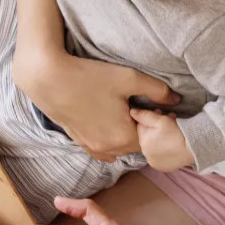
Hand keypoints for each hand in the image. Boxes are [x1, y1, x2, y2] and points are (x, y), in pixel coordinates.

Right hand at [14, 50, 178, 162]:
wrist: (48, 79)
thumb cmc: (90, 77)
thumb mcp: (129, 78)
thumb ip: (157, 90)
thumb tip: (176, 100)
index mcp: (124, 137)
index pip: (152, 137)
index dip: (156, 120)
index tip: (153, 104)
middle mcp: (109, 148)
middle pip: (135, 143)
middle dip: (141, 128)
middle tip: (137, 104)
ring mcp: (91, 147)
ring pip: (118, 146)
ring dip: (124, 133)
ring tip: (121, 110)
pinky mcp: (79, 141)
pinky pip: (101, 147)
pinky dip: (108, 137)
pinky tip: (106, 117)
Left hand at [132, 109, 193, 171]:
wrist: (193, 148)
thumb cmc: (176, 132)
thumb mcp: (160, 120)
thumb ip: (144, 115)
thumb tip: (132, 112)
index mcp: (143, 142)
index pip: (141, 126)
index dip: (150, 119)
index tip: (160, 114)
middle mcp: (145, 154)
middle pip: (147, 137)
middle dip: (155, 128)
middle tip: (169, 121)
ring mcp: (153, 162)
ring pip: (153, 146)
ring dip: (159, 139)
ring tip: (172, 133)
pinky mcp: (162, 167)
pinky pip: (159, 156)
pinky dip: (163, 150)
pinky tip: (171, 145)